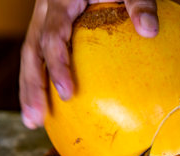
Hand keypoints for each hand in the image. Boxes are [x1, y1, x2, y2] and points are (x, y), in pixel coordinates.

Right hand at [19, 0, 158, 128]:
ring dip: (30, 88)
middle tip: (34, 119)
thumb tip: (149, 30)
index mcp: (60, 1)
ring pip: (31, 56)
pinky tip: (51, 102)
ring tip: (33, 120)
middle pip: (31, 53)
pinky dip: (44, 78)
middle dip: (31, 87)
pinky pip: (43, 55)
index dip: (56, 66)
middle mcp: (47, 12)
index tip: (67, 93)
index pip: (52, 37)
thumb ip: (139, 3)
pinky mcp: (54, 27)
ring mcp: (47, 20)